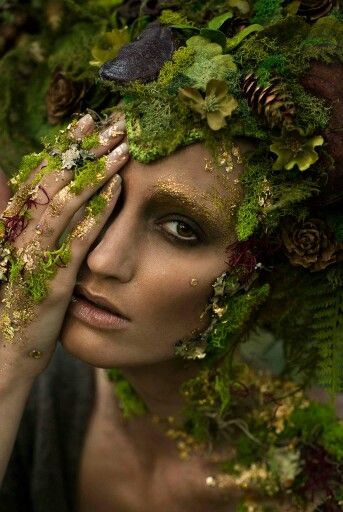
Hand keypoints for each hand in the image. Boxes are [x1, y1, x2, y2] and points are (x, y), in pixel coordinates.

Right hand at [0, 113, 128, 381]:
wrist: (5, 351)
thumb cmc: (17, 301)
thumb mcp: (14, 256)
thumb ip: (16, 218)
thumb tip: (7, 179)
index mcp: (11, 227)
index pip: (39, 177)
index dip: (62, 147)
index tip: (86, 123)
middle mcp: (20, 235)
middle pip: (53, 182)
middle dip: (82, 150)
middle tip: (110, 122)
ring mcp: (36, 257)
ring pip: (65, 204)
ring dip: (94, 174)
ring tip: (121, 150)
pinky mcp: (53, 281)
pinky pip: (77, 241)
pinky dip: (98, 213)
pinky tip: (119, 191)